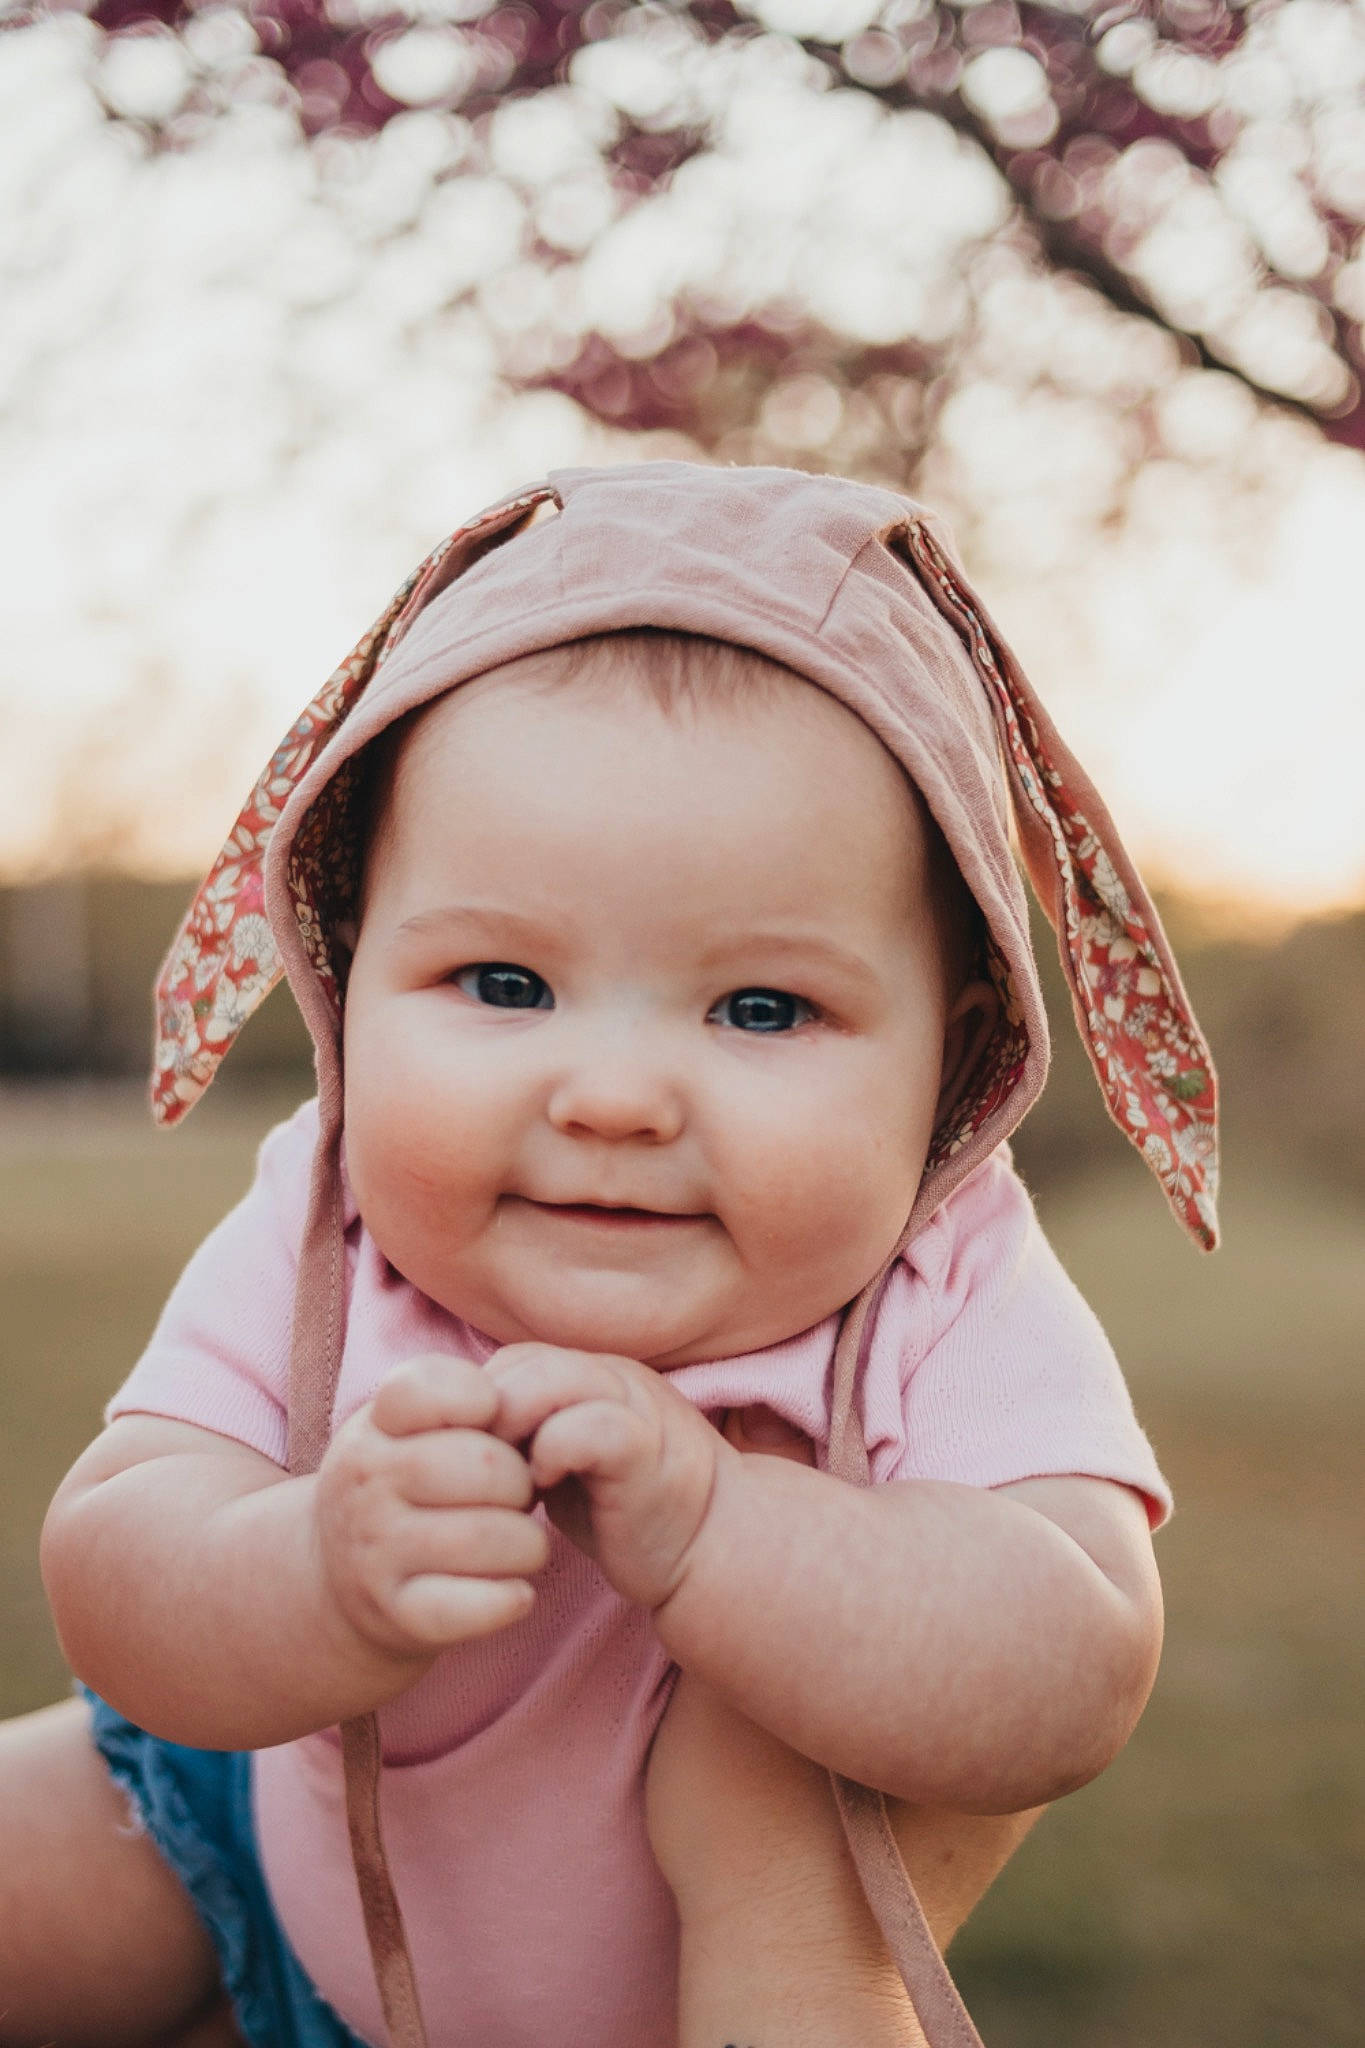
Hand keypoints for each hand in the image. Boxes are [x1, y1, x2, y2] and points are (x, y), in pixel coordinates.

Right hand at [315, 1355, 550, 1658]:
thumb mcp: (409, 1427)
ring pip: (488, 1537)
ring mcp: (374, 1553)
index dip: (481, 1397)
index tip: (494, 1421)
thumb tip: (518, 1405)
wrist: (337, 1579)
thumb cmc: (403, 1486)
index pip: (425, 1387)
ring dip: (527, 1544)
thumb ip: (456, 1397)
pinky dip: (509, 1600)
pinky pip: (472, 1607)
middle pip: (484, 1465)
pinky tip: (516, 1592)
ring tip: (521, 1545)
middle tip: (520, 1498)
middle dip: (522, 1482)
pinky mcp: (396, 1614)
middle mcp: (365, 1485)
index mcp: (374, 1427)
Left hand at [483, 1344, 742, 1610]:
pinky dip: (553, 1452)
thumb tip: (456, 1435)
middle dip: (488, 1418)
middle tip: (481, 1475)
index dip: (479, 1406)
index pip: (511, 1361)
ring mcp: (634, 1405)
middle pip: (522, 1363)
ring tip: (512, 1480)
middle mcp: (614, 1376)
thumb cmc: (627, 1510)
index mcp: (593, 1374)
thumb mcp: (565, 1462)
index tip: (473, 1462)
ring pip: (550, 1380)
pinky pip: (586, 1427)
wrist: (711, 1547)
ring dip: (514, 1430)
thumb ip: (526, 1434)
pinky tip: (546, 1487)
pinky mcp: (645, 1448)